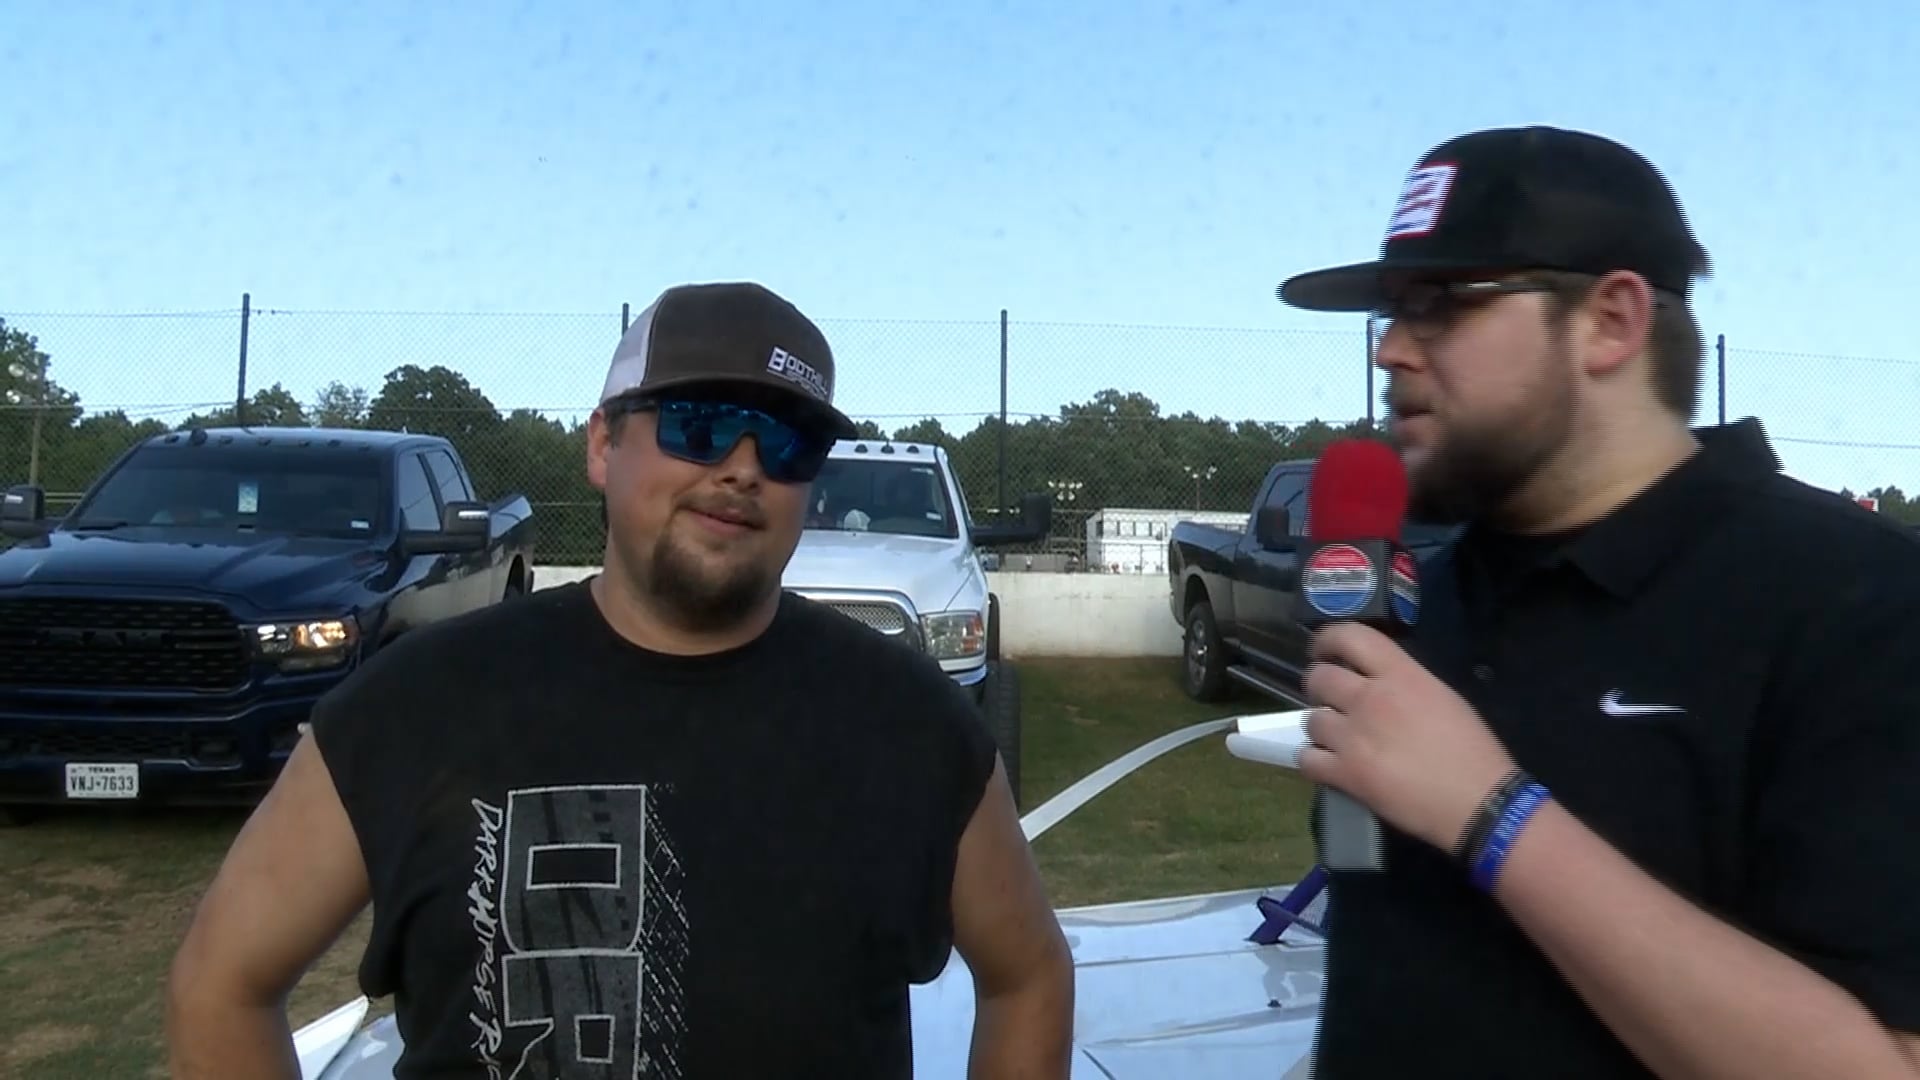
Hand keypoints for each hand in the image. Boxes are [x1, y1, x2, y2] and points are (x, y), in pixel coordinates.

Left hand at [1300, 621, 1518, 853]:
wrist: (1480, 803)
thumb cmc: (1473, 751)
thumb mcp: (1443, 697)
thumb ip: (1404, 683)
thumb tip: (1375, 681)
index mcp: (1402, 675)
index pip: (1351, 635)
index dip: (1327, 639)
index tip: (1323, 652)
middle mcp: (1371, 699)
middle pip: (1319, 677)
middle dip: (1320, 688)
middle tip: (1332, 701)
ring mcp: (1354, 737)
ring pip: (1311, 719)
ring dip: (1320, 727)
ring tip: (1337, 738)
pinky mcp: (1346, 774)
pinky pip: (1306, 759)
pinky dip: (1313, 761)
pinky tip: (1328, 764)